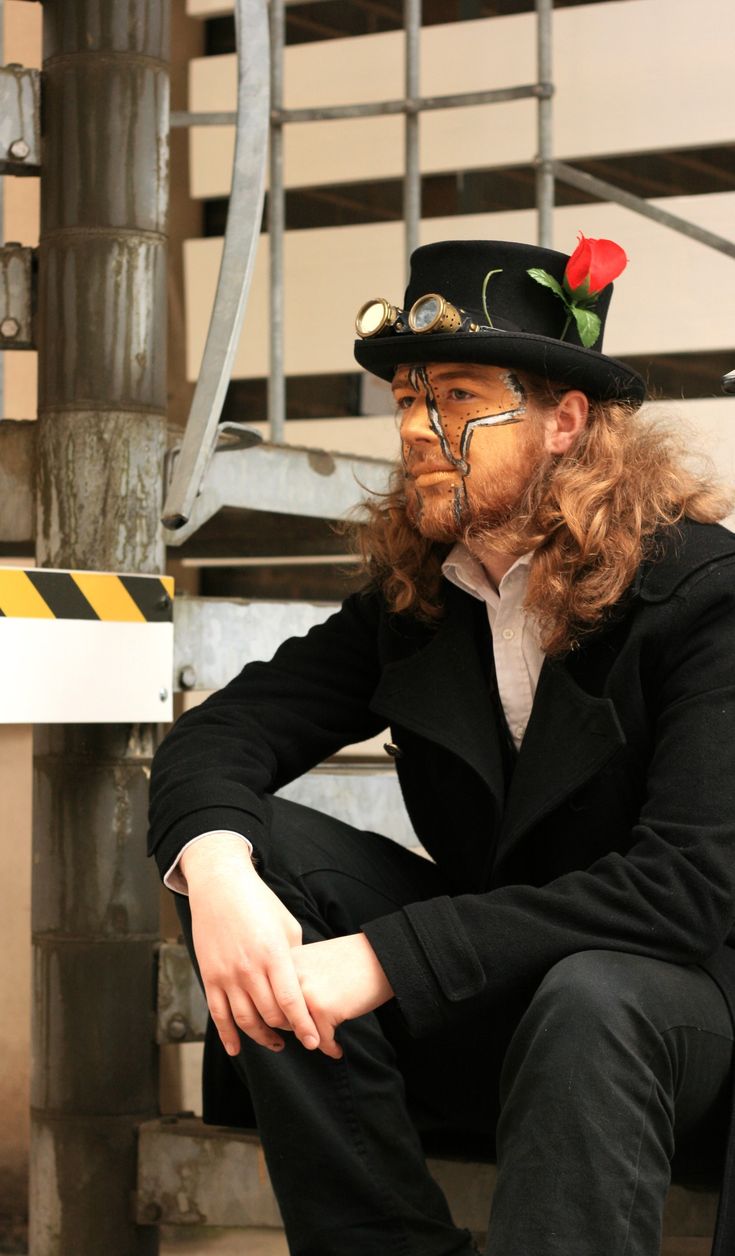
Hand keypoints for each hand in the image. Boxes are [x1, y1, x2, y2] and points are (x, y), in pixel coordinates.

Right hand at [181, 833, 320, 1056]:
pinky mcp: (209, 975)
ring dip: (261, 1037)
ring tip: (275, 1043)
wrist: (220, 884)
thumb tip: (300, 985)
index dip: (304, 1026)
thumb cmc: (258, 901)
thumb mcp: (287, 926)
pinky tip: (236, 1049)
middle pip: (270, 1015)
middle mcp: (249, 968)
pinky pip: (218, 1014)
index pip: (291, 1002)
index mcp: (273, 954)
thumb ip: (294, 958)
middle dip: (287, 1031)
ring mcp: (226, 974)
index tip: (314, 1042)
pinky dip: (227, 1035)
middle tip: (298, 1036)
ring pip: (245, 1020)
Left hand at [291, 934, 393, 1059]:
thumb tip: (282, 1021)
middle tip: (311, 1037)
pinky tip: (338, 1048)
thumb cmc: (349, 961)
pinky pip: (320, 1040)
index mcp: (283, 961)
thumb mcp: (311, 962)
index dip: (282, 1017)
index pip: (270, 999)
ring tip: (325, 1043)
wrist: (380, 956)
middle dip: (297, 1029)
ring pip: (298, 1031)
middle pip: (281, 1017)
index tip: (292, 1028)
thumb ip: (293, 982)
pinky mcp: (322, 1009)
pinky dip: (330, 1047)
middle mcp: (288, 975)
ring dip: (313, 1040)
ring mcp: (304, 992)